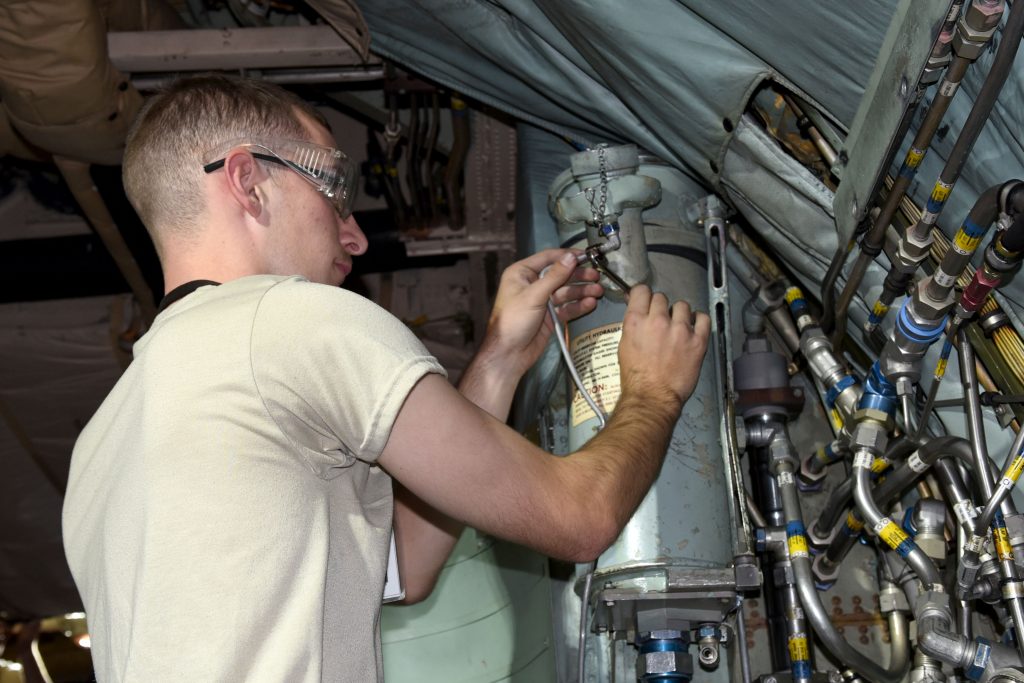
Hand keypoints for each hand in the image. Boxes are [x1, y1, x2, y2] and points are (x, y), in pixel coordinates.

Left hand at [479, 249, 602, 377]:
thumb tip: (570, 258)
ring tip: (597, 291)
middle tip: (595, 276)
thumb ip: (554, 276)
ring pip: (566, 291)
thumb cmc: (511, 322)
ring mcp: (542, 301)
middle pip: (560, 275)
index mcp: (522, 274)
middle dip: (578, 276)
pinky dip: (578, 305)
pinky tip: (589, 303)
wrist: (508, 354)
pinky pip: (567, 307)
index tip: (585, 255)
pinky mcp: (550, 316)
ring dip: (582, 291)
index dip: (567, 256)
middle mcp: (532, 285)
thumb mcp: (533, 295)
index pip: (548, 258)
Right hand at [618, 285, 709, 406]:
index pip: (642, 291)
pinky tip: (694, 328)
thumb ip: (634, 325)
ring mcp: (680, 330)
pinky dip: (699, 320)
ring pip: (682, 305)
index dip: (644, 295)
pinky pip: (703, 318)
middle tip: (661, 321)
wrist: (652, 397)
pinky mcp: (697, 340)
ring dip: (679, 314)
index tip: (647, 301)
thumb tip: (640, 314)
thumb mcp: (624, 345)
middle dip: (661, 308)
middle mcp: (658, 321)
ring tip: (678, 327)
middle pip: (662, 298)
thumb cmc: (636, 377)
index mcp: (636, 321)